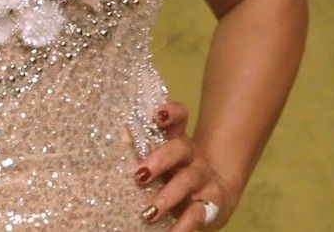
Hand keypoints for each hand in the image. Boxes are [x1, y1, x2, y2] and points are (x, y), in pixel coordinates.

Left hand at [132, 100, 235, 229]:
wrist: (215, 199)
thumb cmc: (174, 177)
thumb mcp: (160, 165)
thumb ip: (140, 154)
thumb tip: (119, 140)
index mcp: (177, 142)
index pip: (179, 119)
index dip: (171, 113)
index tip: (157, 115)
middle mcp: (192, 156)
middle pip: (179, 149)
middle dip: (159, 160)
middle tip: (139, 175)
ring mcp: (204, 179)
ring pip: (187, 181)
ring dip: (166, 197)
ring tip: (147, 213)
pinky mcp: (213, 203)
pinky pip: (197, 214)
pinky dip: (183, 226)